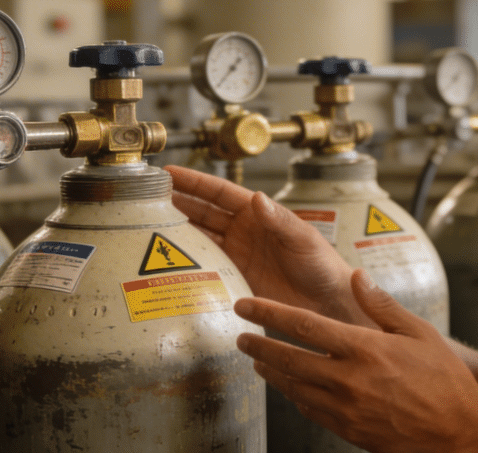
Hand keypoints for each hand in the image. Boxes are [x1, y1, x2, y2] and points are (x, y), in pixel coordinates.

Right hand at [167, 166, 363, 323]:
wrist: (329, 304)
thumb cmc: (324, 266)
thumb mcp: (303, 238)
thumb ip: (279, 220)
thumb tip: (257, 198)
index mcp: (258, 214)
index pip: (219, 193)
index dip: (194, 183)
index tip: (169, 174)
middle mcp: (243, 231)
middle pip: (202, 212)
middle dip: (176, 202)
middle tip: (148, 197)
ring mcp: (237, 255)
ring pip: (200, 237)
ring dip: (177, 231)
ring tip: (149, 225)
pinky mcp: (234, 278)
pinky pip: (205, 267)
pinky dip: (187, 263)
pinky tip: (169, 262)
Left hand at [235, 269, 477, 452]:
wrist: (459, 433)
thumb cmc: (445, 380)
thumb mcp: (420, 333)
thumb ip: (382, 305)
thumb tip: (356, 276)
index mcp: (364, 349)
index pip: (303, 325)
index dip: (268, 313)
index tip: (246, 305)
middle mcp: (348, 379)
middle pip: (288, 359)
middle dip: (259, 345)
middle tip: (240, 335)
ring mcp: (346, 409)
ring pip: (294, 387)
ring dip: (271, 372)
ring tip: (257, 360)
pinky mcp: (348, 431)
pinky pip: (311, 410)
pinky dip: (294, 395)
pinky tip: (290, 387)